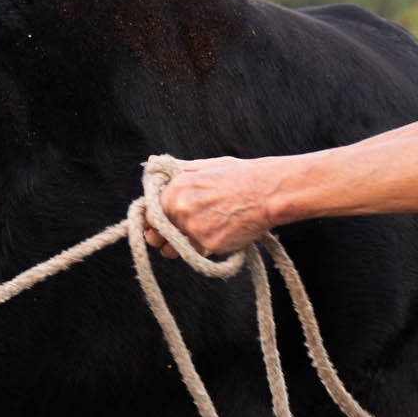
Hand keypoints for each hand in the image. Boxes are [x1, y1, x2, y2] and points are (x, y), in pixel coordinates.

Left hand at [147, 156, 276, 259]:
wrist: (268, 192)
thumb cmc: (239, 176)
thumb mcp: (205, 166)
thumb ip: (176, 170)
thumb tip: (150, 162)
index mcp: (174, 189)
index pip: (149, 213)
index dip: (154, 220)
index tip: (162, 223)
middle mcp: (179, 209)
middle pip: (156, 235)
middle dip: (163, 238)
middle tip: (178, 235)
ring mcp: (192, 229)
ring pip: (173, 250)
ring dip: (179, 249)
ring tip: (198, 238)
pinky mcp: (208, 245)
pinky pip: (197, 254)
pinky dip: (204, 249)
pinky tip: (218, 236)